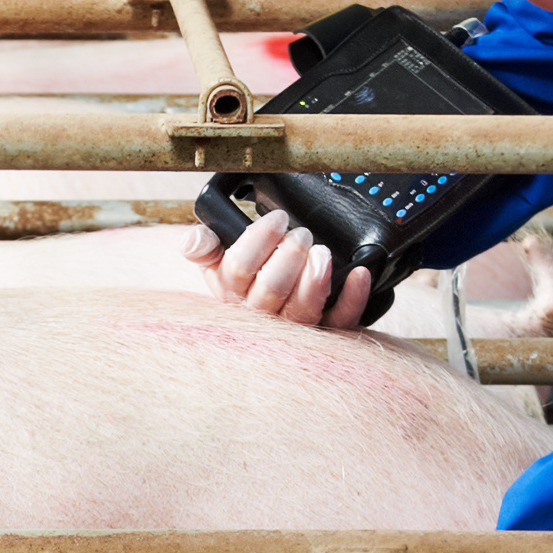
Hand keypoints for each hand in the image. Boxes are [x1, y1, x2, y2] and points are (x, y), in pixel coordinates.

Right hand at [187, 209, 372, 329]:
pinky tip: (358, 274)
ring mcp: (294, 328)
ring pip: (302, 312)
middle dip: (288, 256)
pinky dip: (353, 297)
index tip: (277, 220)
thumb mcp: (218, 263)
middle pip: (271, 290)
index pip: (238, 269)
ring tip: (322, 252)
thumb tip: (194, 239)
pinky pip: (341, 322)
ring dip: (315, 279)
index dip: (258, 240)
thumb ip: (206, 247)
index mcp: (232, 293)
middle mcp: (261, 315)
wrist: (270, 319)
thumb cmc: (247, 283)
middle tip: (301, 235)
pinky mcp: (327, 332)